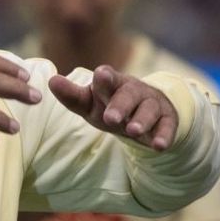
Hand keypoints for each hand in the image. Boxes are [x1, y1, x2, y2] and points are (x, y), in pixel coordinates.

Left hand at [48, 65, 178, 150]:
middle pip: (128, 95)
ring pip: (148, 110)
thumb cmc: (110, 105)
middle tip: (111, 118)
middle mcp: (133, 91)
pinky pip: (167, 127)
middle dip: (120, 105)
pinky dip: (164, 136)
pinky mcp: (167, 120)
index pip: (107, 79)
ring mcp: (151, 104)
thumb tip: (51, 81)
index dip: (104, 78)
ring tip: (133, 131)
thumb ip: (72, 95)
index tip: (101, 74)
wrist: (146, 114)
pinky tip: (159, 146)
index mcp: (112, 83)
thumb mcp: (90, 103)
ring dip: (141, 120)